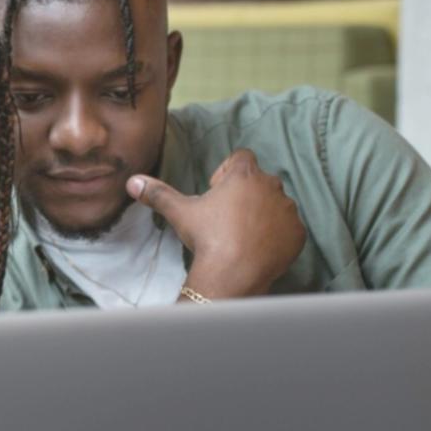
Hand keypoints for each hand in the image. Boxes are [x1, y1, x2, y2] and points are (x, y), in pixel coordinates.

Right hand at [126, 149, 305, 299]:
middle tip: (227, 218)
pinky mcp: (298, 233)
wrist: (233, 273)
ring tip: (243, 235)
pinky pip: (289, 228)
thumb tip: (132, 182)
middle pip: (259, 180)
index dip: (227, 172)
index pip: (241, 157)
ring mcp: (288, 210)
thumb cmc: (208, 237)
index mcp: (244, 174)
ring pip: (275, 204)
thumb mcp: (180, 212)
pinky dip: (278, 235)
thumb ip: (158, 193)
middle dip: (245, 194)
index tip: (216, 192)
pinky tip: (259, 248)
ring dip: (263, 213)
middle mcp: (271, 186)